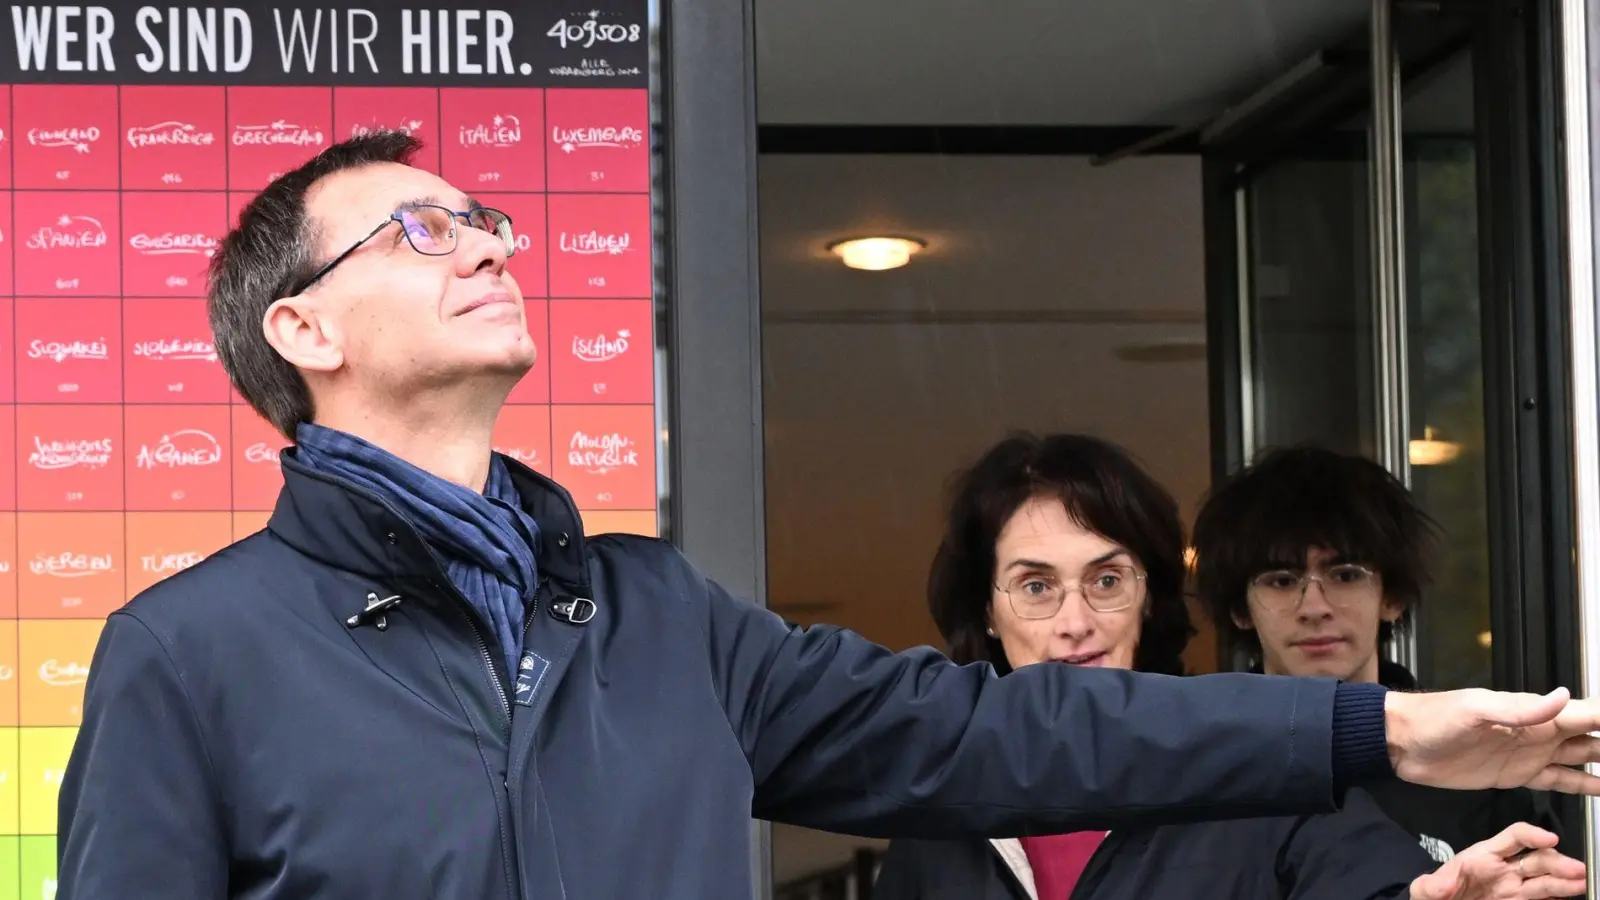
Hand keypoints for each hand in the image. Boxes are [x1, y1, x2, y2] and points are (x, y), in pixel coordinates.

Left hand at [1386, 688, 1599, 792]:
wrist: (1402, 742)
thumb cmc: (1433, 719)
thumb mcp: (1475, 710)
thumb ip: (1520, 709)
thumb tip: (1563, 696)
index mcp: (1533, 713)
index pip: (1588, 714)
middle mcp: (1538, 732)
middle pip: (1593, 737)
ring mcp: (1530, 754)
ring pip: (1583, 759)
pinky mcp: (1517, 775)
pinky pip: (1559, 779)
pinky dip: (1584, 785)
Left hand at [1409, 822, 1584, 899]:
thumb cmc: (1435, 895)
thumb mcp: (1426, 889)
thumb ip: (1431, 885)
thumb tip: (1441, 885)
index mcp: (1483, 856)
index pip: (1513, 837)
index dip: (1531, 834)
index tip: (1550, 839)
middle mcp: (1504, 870)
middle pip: (1537, 859)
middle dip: (1558, 862)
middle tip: (1578, 870)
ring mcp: (1514, 888)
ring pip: (1545, 881)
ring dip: (1565, 881)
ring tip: (1583, 883)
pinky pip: (1543, 898)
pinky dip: (1559, 897)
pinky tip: (1570, 897)